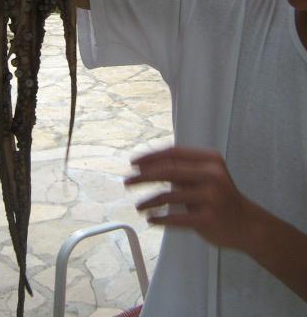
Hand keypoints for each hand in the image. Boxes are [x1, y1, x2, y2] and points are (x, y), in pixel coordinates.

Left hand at [124, 146, 253, 249]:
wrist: (248, 224)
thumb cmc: (221, 197)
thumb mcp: (207, 175)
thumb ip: (182, 169)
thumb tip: (146, 165)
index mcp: (209, 160)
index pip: (173, 153)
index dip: (150, 157)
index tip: (133, 163)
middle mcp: (211, 175)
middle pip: (168, 171)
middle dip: (143, 176)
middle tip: (128, 181)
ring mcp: (211, 197)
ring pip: (168, 195)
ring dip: (148, 201)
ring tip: (138, 206)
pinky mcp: (208, 218)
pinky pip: (176, 217)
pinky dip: (160, 218)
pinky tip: (152, 219)